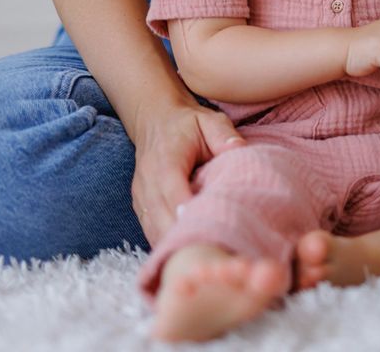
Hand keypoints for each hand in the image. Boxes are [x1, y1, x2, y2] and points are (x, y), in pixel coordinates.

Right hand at [129, 98, 245, 244]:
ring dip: (174, 244)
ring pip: (153, 229)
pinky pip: (151, 231)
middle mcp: (148, 182)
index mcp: (166, 160)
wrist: (155, 121)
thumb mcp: (210, 121)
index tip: (204, 227)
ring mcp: (141, 197)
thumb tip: (238, 149)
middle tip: (210, 252)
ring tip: (201, 258)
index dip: (186, 211)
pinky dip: (166, 242)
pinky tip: (186, 253)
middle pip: (161, 218)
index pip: (172, 190)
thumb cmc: (187, 124)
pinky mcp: (141, 207)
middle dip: (183, 236)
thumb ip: (224, 135)